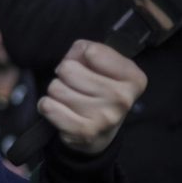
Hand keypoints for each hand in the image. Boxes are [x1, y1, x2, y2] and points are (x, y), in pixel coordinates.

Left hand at [38, 40, 146, 154]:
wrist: (101, 132)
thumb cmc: (100, 90)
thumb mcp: (103, 63)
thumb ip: (86, 50)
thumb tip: (69, 60)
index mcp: (133, 78)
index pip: (92, 51)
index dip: (83, 56)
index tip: (90, 68)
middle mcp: (123, 99)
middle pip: (68, 69)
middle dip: (65, 74)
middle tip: (75, 84)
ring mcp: (104, 118)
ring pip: (55, 88)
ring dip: (57, 91)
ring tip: (69, 98)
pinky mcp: (83, 132)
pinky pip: (48, 107)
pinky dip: (48, 106)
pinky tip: (61, 110)